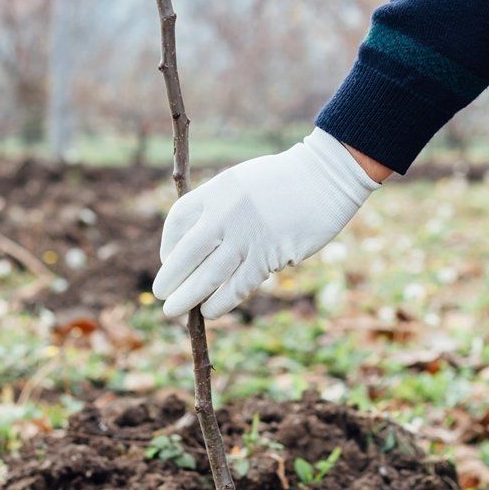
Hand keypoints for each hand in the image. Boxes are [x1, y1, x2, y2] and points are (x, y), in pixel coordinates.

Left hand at [153, 128, 379, 318]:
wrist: (326, 178)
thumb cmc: (285, 181)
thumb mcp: (242, 182)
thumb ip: (220, 207)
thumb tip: (201, 246)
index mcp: (217, 190)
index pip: (178, 220)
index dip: (168, 244)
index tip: (168, 260)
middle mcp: (226, 213)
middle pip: (187, 254)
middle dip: (171, 279)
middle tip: (162, 297)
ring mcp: (248, 236)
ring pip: (209, 276)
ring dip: (188, 298)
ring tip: (173, 312)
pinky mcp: (270, 255)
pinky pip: (238, 286)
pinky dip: (220, 302)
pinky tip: (209, 311)